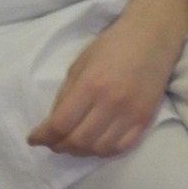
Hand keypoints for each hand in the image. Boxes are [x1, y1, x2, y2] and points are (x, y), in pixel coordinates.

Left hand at [27, 0, 187, 158]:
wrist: (152, 37)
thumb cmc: (112, 45)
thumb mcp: (80, 63)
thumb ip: (66, 94)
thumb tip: (53, 123)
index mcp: (91, 84)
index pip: (61, 123)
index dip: (44, 136)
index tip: (34, 139)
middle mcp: (111, 103)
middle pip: (79, 140)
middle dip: (59, 146)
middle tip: (52, 143)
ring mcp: (131, 114)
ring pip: (99, 149)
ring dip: (80, 152)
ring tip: (72, 145)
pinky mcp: (145, 120)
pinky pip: (121, 148)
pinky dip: (103, 151)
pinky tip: (94, 145)